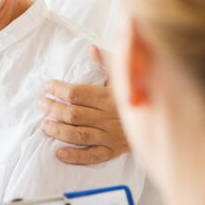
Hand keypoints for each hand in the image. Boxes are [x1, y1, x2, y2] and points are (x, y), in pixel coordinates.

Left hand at [40, 45, 129, 164]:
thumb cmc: (141, 94)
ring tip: (45, 125)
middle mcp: (108, 117)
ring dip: (58, 130)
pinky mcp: (113, 150)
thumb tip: (92, 49)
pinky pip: (92, 156)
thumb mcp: (126, 76)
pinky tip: (59, 152)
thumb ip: (108, 63)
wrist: (162, 119)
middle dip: (53, 108)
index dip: (59, 90)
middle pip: (73, 114)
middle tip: (41, 104)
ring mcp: (110, 135)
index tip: (48, 86)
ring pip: (79, 134)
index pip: (77, 94)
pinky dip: (74, 156)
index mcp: (110, 96)